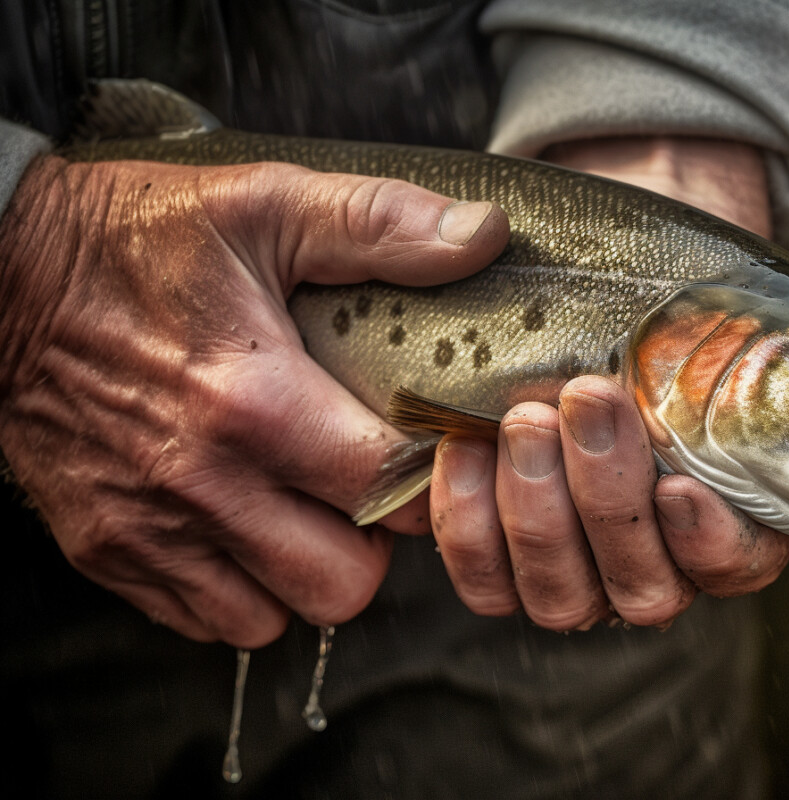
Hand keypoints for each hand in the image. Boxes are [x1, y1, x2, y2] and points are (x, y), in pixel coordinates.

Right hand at [0, 155, 507, 647]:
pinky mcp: (109, 551)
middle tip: (365, 482)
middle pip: (345, 582)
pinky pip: (206, 620)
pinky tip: (246, 523)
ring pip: (278, 617)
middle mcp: (202, 483)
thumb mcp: (261, 206)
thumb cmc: (133, 240)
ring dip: (309, 571)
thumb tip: (481, 238)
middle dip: (374, 542)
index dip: (429, 473)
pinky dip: (242, 588)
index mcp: (253, 402)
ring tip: (308, 505)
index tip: (426, 444)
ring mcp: (150, 528)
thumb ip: (379, 225)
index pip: (391, 489)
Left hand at [424, 136, 788, 630]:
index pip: (738, 569)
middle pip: (646, 588)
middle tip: (591, 393)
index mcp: (737, 514)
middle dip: (609, 496)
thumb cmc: (685, 303)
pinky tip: (470, 445)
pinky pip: (485, 580)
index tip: (684, 482)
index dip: (712, 544)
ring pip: (563, 598)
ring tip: (529, 413)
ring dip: (542, 509)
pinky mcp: (507, 554)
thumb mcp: (762, 315)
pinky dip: (470, 521)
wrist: (601, 290)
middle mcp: (661, 555)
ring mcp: (582, 561)